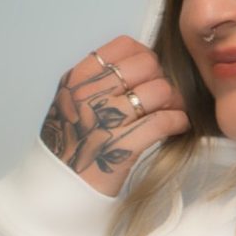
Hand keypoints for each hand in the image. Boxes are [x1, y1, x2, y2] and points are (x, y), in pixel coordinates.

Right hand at [40, 35, 188, 195]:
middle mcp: (87, 95)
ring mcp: (102, 120)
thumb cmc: (73, 144)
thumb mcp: (75, 102)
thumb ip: (103, 80)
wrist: (57, 189)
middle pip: (147, 64)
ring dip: (174, 102)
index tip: (150, 74)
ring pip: (159, 91)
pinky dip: (178, 122)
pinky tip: (177, 126)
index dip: (145, 56)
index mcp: (77, 79)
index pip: (124, 45)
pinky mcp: (120, 146)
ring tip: (172, 112)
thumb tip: (148, 62)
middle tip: (164, 97)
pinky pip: (163, 121)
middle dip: (162, 78)